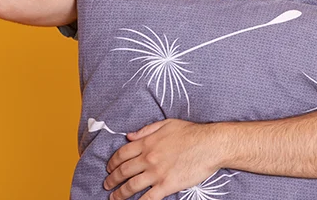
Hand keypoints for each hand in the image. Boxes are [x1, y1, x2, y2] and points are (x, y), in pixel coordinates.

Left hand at [103, 119, 222, 199]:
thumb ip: (146, 130)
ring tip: (113, 198)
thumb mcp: (166, 124)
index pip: (122, 154)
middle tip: (107, 184)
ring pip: (131, 186)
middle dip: (112, 179)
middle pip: (123, 171)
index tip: (109, 168)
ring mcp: (157, 173)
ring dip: (119, 194)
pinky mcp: (167, 185)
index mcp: (147, 142)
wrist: (210, 145)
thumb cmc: (191, 133)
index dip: (112, 162)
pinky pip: (148, 198)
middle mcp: (148, 158)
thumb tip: (129, 136)